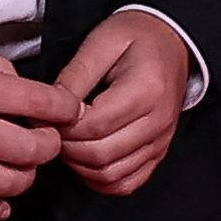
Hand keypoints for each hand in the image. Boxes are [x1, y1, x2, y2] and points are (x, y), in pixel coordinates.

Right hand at [0, 31, 63, 220]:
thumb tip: (27, 93)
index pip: (40, 103)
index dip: (67, 109)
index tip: (70, 111)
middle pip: (31, 151)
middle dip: (50, 146)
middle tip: (46, 139)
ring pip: (6, 185)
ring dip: (25, 177)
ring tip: (20, 164)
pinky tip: (1, 204)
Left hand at [45, 11, 194, 197]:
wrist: (172, 43)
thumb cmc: (136, 37)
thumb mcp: (101, 41)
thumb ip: (76, 75)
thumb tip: (52, 107)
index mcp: (147, 89)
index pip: (95, 125)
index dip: (64, 126)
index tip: (49, 114)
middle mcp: (159, 121)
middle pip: (102, 155)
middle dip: (67, 147)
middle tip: (53, 129)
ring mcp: (161, 141)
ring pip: (111, 174)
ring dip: (80, 165)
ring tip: (68, 141)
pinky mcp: (158, 153)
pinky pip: (127, 183)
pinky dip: (101, 179)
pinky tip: (87, 160)